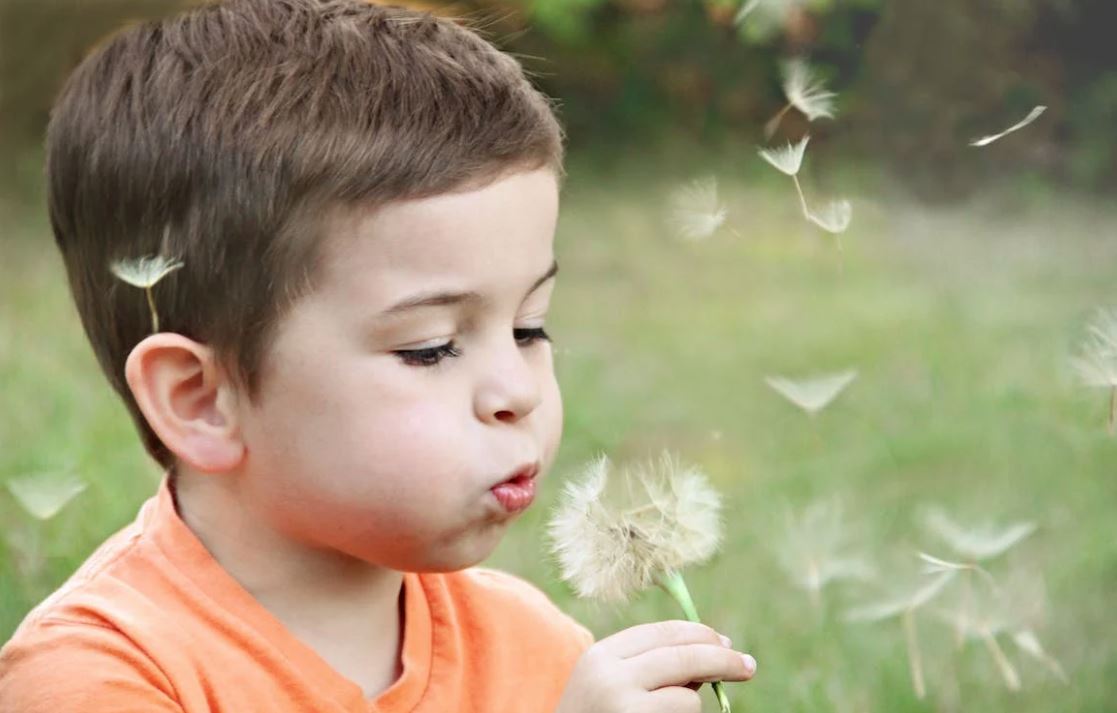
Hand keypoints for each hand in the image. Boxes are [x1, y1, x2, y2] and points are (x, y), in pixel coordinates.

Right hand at [555, 620, 757, 712]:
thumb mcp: (610, 684)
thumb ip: (651, 666)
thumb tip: (716, 651)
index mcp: (602, 655)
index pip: (662, 632)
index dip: (700, 634)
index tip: (726, 642)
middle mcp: (610, 676)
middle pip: (683, 655)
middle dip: (723, 658)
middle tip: (748, 666)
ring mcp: (624, 706)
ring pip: (688, 697)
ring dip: (691, 707)